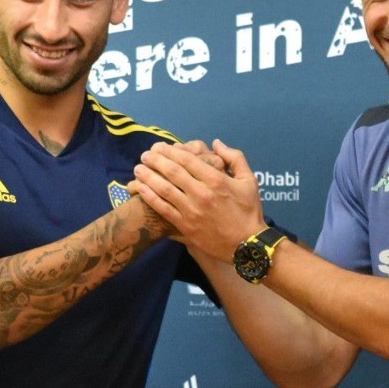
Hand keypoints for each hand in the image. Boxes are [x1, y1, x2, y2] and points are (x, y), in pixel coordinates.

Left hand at [133, 139, 264, 262]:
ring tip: (138, 169)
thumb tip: (216, 143)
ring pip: (163, 189)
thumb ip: (234, 157)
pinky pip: (163, 209)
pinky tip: (141, 189)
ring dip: (148, 177)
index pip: (187, 159)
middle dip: (155, 160)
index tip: (160, 147)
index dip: (170, 151)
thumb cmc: (250, 211)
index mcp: (216, 180)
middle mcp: (201, 193)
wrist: (247, 244)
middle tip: (145, 155)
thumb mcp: (249, 180)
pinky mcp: (185, 226)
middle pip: (172, 171)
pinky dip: (149, 197)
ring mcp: (191, 211)